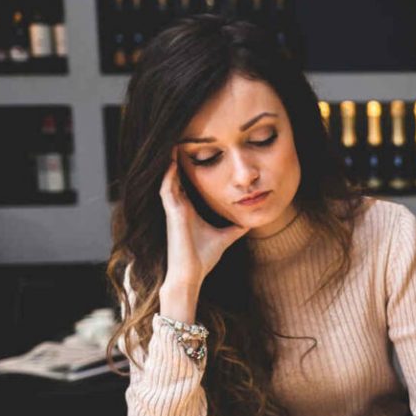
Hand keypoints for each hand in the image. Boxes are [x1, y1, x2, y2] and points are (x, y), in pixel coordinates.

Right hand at [159, 159, 246, 318]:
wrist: (191, 274)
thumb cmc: (203, 258)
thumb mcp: (225, 237)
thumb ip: (234, 228)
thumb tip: (248, 223)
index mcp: (188, 210)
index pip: (187, 184)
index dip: (188, 169)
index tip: (197, 153)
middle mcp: (178, 208)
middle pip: (176, 178)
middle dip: (179, 161)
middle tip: (182, 142)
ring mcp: (173, 210)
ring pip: (169, 181)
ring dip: (171, 164)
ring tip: (175, 145)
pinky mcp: (172, 215)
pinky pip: (167, 191)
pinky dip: (169, 177)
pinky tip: (173, 164)